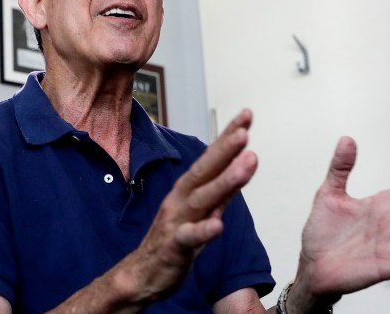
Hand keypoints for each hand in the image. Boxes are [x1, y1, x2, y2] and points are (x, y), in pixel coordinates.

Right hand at [127, 108, 259, 299]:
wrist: (142, 274)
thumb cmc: (175, 239)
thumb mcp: (203, 211)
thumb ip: (223, 190)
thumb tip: (245, 162)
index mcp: (189, 189)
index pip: (212, 158)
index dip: (228, 136)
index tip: (246, 114)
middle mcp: (182, 199)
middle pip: (205, 171)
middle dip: (225, 149)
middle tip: (244, 131)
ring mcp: (177, 221)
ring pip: (202, 199)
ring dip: (225, 180)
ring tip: (247, 162)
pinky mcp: (174, 247)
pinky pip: (190, 237)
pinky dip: (204, 230)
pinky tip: (219, 225)